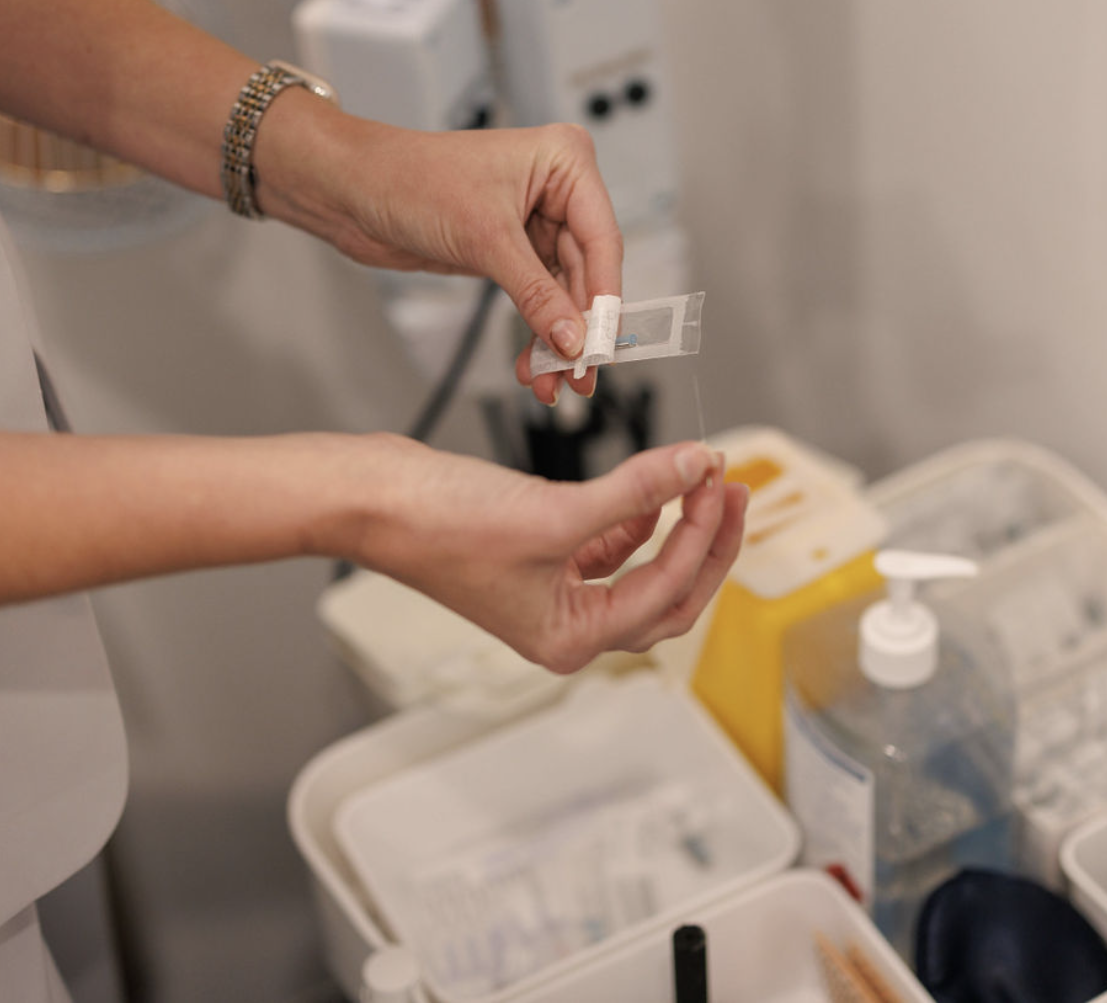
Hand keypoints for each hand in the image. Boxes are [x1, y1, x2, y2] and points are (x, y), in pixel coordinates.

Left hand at [261, 112, 620, 404]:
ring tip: (550, 381)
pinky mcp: (512, 248)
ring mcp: (535, 220)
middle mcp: (557, 189)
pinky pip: (539, 297)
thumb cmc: (408, 178)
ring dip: (556, 339)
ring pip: (563, 292)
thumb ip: (537, 294)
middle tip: (577, 375)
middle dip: (578, 328)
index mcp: (564, 161)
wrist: (352, 191)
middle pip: (587, 271)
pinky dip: (535, 331)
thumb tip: (572, 339)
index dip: (603, 298)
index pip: (602, 239)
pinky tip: (532, 362)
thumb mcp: (484, 238)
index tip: (600, 345)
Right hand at [341, 438, 746, 673]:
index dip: (699, 534)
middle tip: (732, 491)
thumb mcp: (556, 510)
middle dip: (705, 543)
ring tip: (702, 475)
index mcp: (569, 639)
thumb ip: (636, 490)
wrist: (373, 498)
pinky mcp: (540, 554)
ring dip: (675, 524)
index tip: (716, 480)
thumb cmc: (440, 525)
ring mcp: (552, 592)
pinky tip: (654, 484)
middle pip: (666, 595)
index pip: (664, 592)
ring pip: (641, 569)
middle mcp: (565, 626)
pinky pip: (608, 544)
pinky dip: (635, 516)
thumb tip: (697, 466)